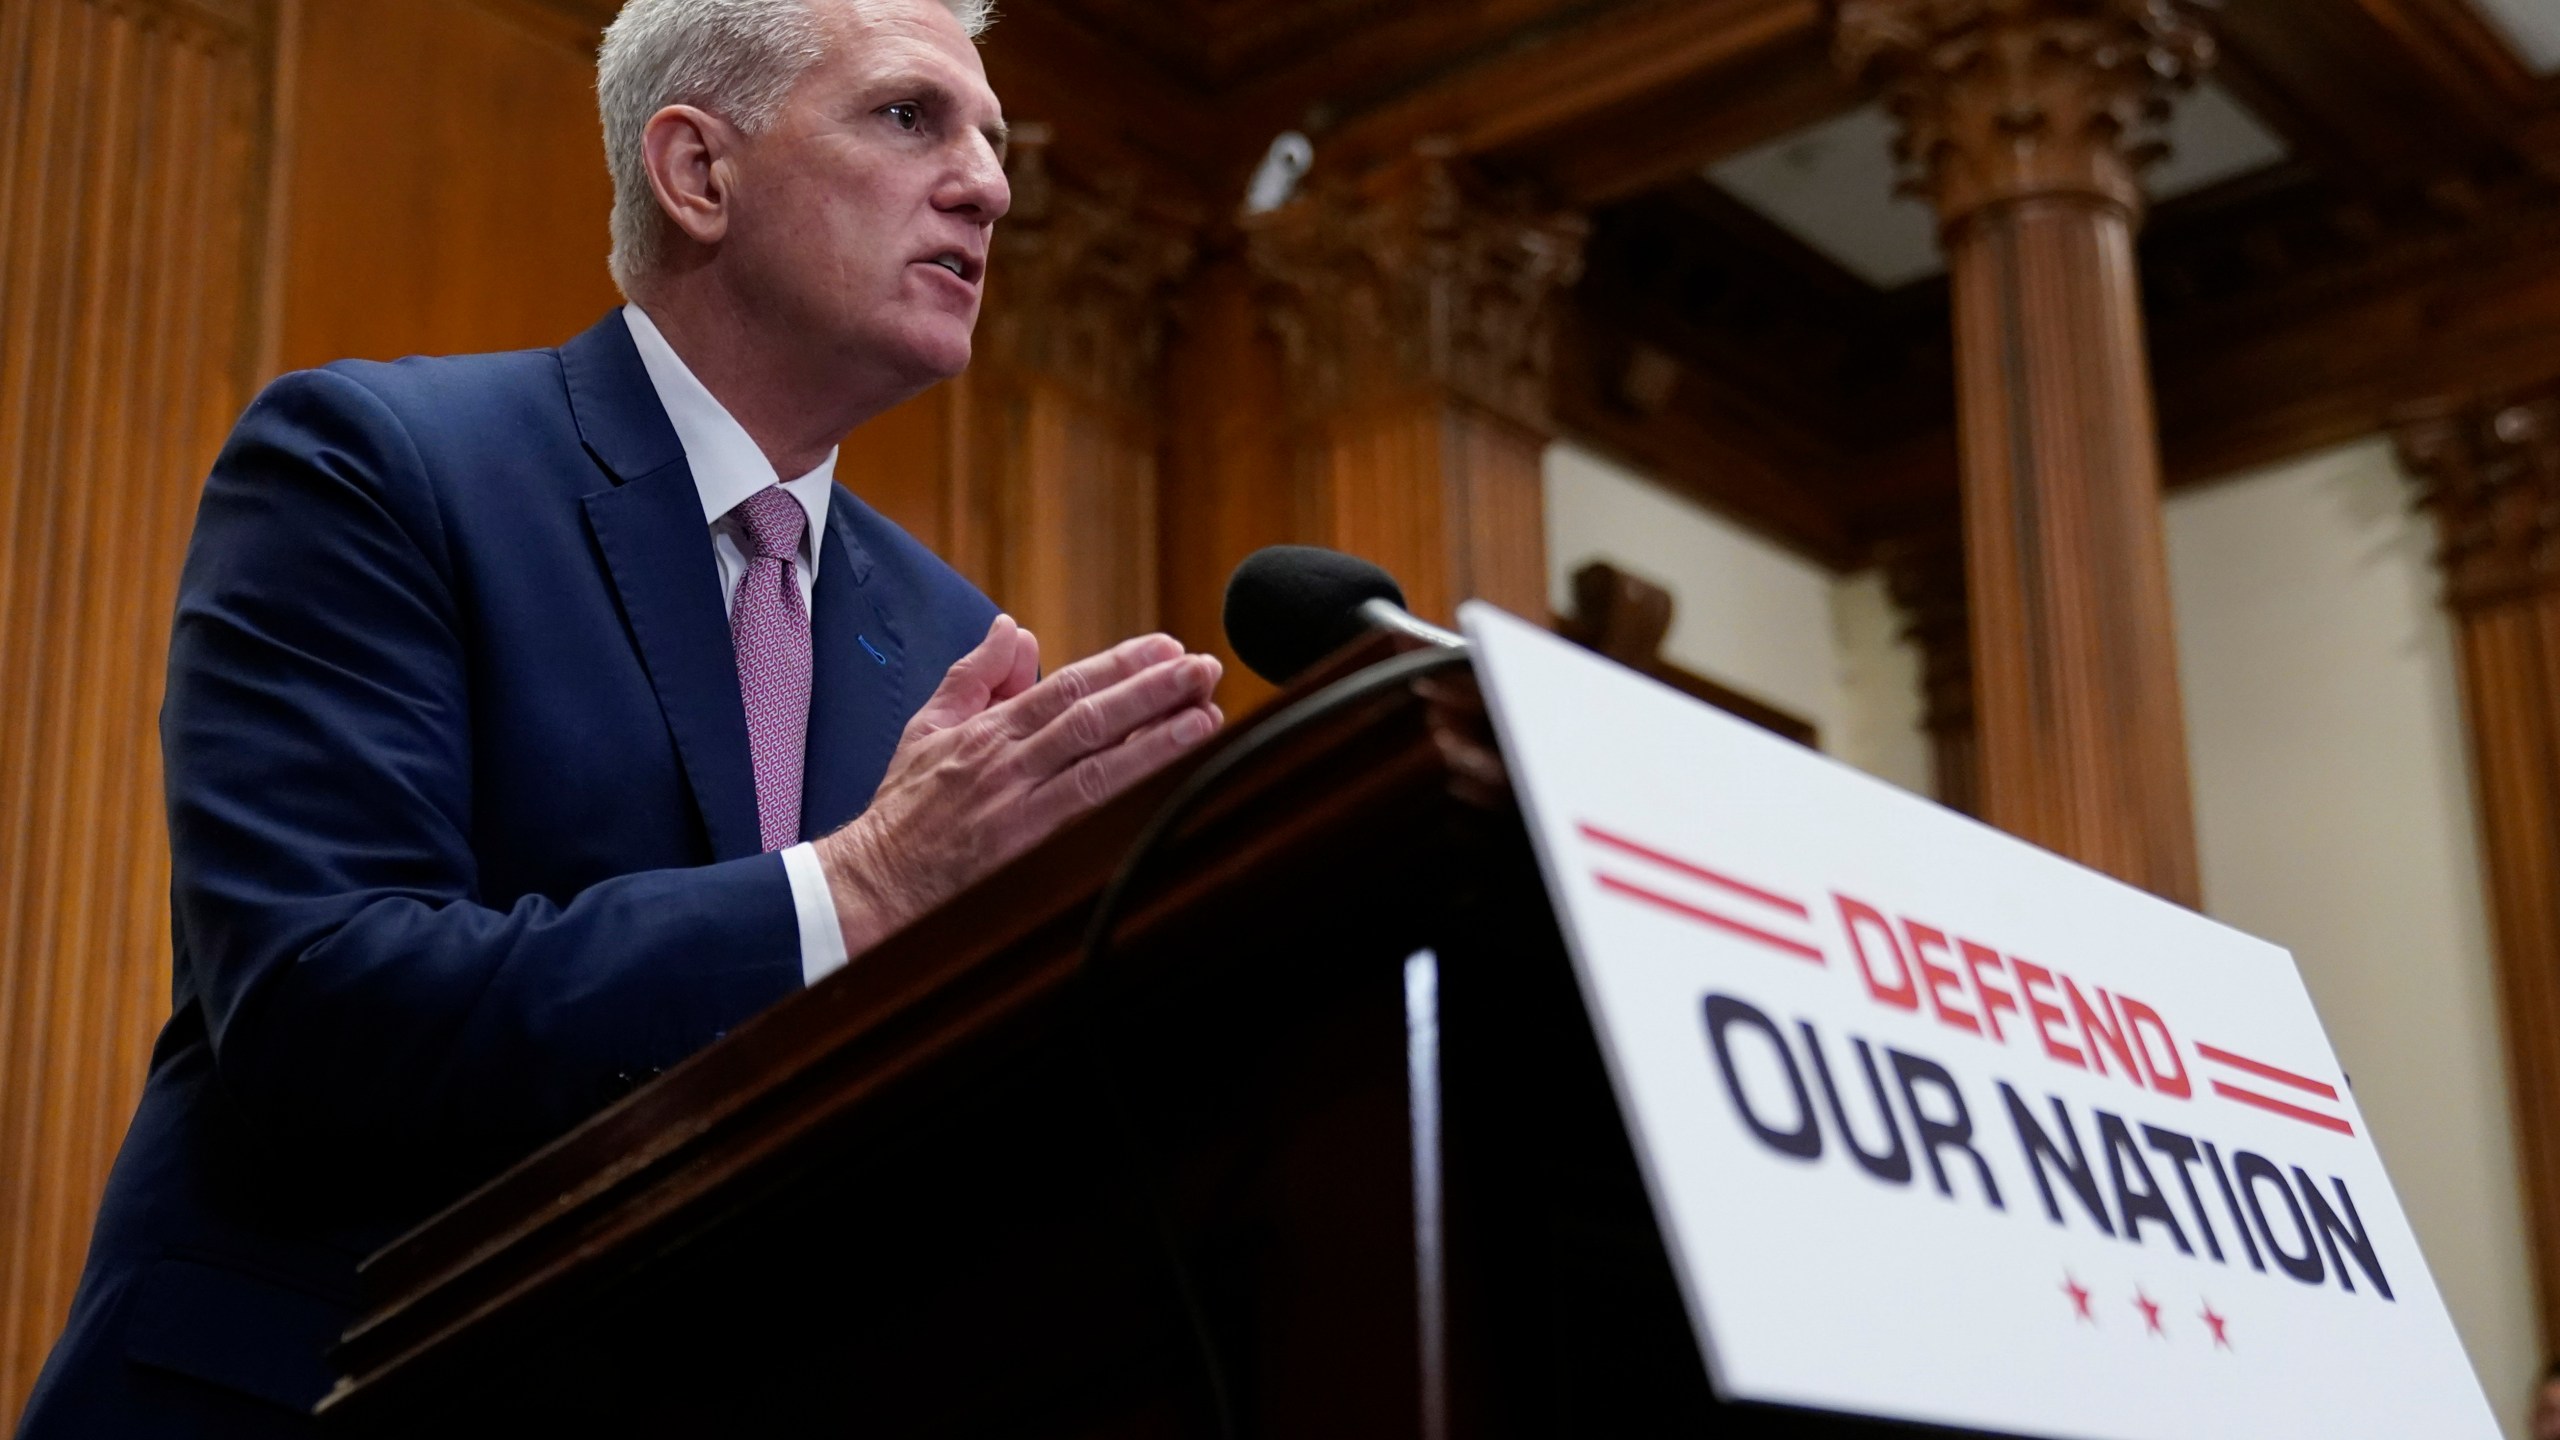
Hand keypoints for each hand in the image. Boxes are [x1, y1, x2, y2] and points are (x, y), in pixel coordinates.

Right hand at [814, 615, 1222, 955]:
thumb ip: (976, 675)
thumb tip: (1015, 630)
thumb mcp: (929, 727)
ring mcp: (1019, 810)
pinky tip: (1173, 785)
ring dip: (1158, 741)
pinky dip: (1131, 798)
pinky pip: (1087, 819)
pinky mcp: (1026, 853)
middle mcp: (1007, 764)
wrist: (873, 883)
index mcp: (988, 730)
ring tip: (1207, 718)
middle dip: (1152, 691)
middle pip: (1090, 718)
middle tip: (1206, 669)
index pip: (1067, 687)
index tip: (1168, 648)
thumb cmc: (906, 808)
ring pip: (1098, 766)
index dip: (1121, 665)